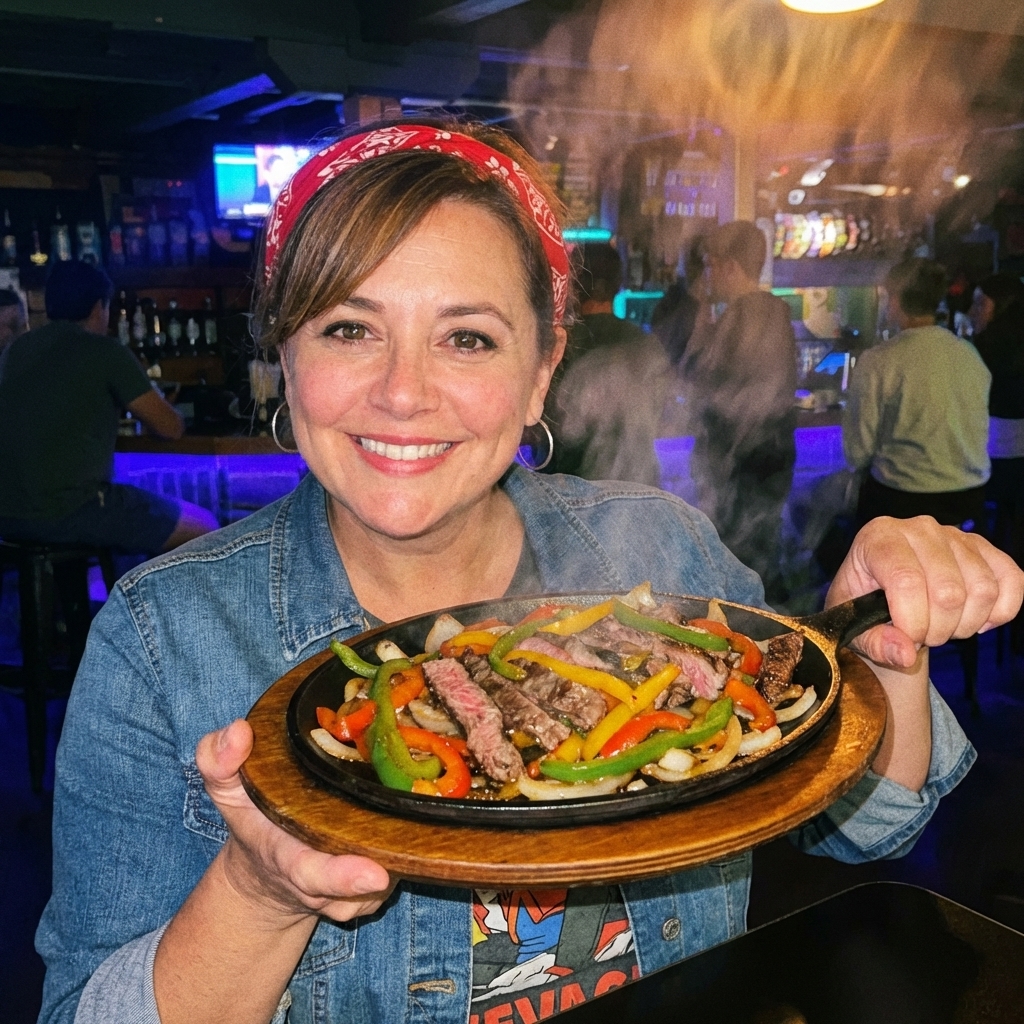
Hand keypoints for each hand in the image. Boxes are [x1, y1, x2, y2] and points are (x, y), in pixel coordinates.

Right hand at [196, 719, 392, 924]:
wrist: (268, 875)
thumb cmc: (254, 819)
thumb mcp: (226, 787)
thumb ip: (218, 759)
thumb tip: (238, 730)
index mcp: (287, 859)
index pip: (313, 874)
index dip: (341, 876)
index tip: (373, 875)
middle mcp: (325, 886)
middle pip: (359, 887)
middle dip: (381, 871)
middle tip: (403, 852)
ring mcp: (356, 894)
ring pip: (390, 875)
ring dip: (401, 852)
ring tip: (409, 809)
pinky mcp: (382, 891)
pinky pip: (405, 870)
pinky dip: (411, 848)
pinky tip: (413, 817)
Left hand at [827, 515, 1023, 668]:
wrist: (881, 592)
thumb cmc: (862, 604)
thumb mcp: (853, 625)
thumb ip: (874, 642)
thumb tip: (905, 654)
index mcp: (878, 538)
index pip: (906, 581)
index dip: (911, 623)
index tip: (906, 640)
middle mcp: (919, 528)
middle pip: (948, 591)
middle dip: (937, 630)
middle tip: (922, 636)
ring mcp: (955, 535)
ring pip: (983, 590)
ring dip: (966, 624)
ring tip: (942, 626)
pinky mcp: (984, 548)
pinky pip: (1012, 580)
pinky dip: (1001, 611)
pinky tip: (976, 621)